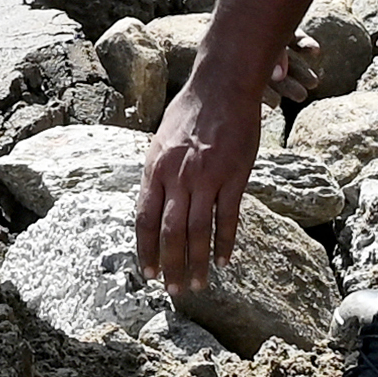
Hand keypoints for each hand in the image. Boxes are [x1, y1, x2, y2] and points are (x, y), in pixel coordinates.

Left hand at [136, 67, 263, 294]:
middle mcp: (177, 176)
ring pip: (197, 230)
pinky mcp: (233, 176)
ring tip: (196, 284)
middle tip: (173, 290)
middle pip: (169, 232)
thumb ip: (158, 173)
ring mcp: (206, 177)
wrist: (221, 86)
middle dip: (170, 265)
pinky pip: (227, 217)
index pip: (144, 219)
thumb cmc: (190, 112)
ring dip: (196, 262)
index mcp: (155, 168)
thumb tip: (152, 202)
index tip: (148, 273)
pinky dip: (224, 242)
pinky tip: (223, 262)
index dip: (145, 250)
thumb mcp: (161, 141)